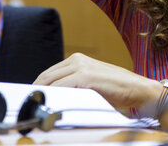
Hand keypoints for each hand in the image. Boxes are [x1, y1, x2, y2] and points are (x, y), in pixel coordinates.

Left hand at [34, 53, 161, 110]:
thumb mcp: (91, 84)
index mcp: (78, 59)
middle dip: (35, 91)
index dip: (37, 87)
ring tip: (37, 108)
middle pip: (46, 76)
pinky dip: (53, 96)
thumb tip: (54, 97)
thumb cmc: (116, 89)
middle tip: (31, 106)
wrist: (137, 88)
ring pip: (50, 80)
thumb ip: (74, 85)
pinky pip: (61, 87)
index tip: (32, 100)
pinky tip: (50, 105)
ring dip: (42, 95)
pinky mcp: (85, 76)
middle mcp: (77, 60)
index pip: (49, 73)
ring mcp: (81, 66)